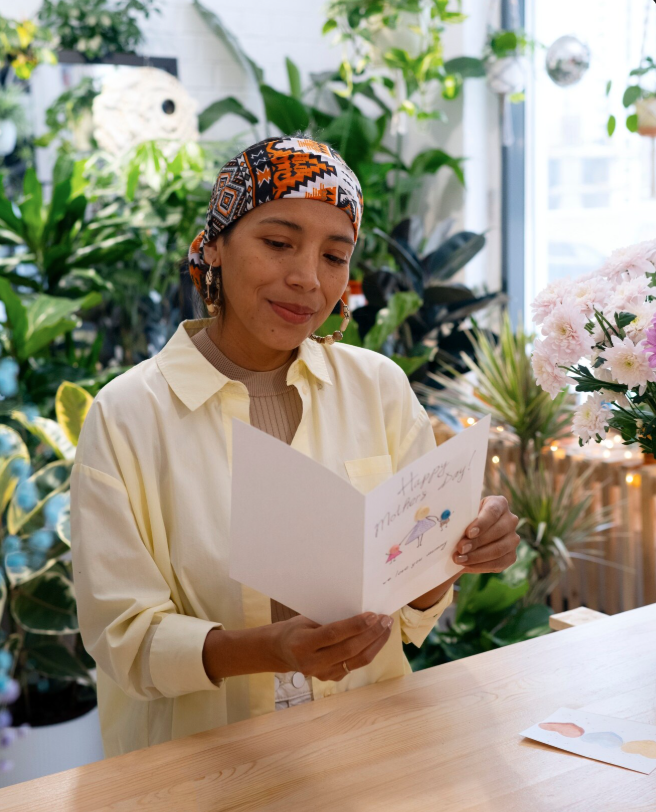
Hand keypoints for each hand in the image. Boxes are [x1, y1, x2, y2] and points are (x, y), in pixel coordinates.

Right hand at [268, 612, 393, 681]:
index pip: (334, 635)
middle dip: (372, 634)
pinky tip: (377, 639)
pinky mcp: (332, 678)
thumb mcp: (306, 620)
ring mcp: (323, 674)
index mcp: (303, 644)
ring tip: (387, 629)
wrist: (281, 651)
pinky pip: (356, 665)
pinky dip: (370, 651)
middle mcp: (313, 662)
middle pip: (350, 649)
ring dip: (376, 644)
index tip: (373, 615)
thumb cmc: (296, 629)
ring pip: (357, 661)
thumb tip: (360, 613)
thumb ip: (328, 620)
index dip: (355, 625)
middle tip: (386, 620)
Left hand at [452, 494, 519, 573]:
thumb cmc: (466, 520)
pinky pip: (498, 563)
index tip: (468, 533)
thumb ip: (462, 519)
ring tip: (459, 559)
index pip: (493, 512)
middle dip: (476, 542)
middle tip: (460, 549)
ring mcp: (513, 539)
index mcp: (499, 504)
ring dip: (477, 556)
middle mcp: (510, 520)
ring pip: (498, 549)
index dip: (481, 523)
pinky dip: (480, 565)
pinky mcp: (511, 556)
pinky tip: (466, 565)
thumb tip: (450, 528)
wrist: (472, 534)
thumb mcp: (465, 514)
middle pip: (496, 532)